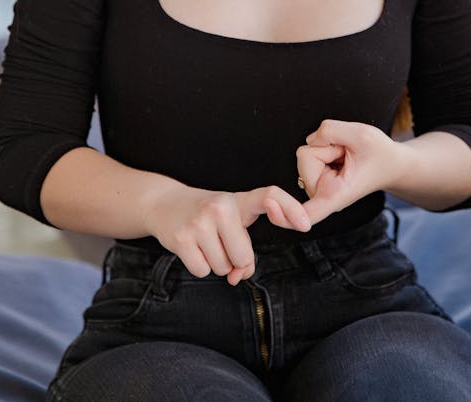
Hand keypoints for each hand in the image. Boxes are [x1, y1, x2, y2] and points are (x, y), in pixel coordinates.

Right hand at [144, 180, 310, 285]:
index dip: (290, 209)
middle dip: (235, 259)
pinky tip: (192, 247)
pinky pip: (204, 271)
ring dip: (216, 262)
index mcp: (239, 199)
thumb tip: (238, 276)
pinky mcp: (181, 239)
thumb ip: (245, 248)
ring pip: (223, 268)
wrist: (164, 203)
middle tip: (220, 241)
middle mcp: (221, 206)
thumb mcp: (231, 222)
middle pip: (244, 257)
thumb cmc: (208, 215)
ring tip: (205, 241)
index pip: (270, 195)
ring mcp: (200, 222)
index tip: (306, 224)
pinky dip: (200, 266)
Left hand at [296, 119, 406, 225]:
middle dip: (326, 146)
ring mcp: (318, 186)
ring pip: (306, 152)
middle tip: (349, 154)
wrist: (392, 163)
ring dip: (327, 146)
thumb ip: (330, 130)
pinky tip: (338, 155)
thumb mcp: (362, 134)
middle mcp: (323, 194)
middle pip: (305, 157)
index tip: (270, 207)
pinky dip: (324, 147)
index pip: (305, 213)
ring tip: (346, 155)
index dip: (285, 212)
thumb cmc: (381, 154)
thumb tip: (310, 138)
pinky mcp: (316, 176)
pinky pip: (309, 152)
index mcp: (336, 195)